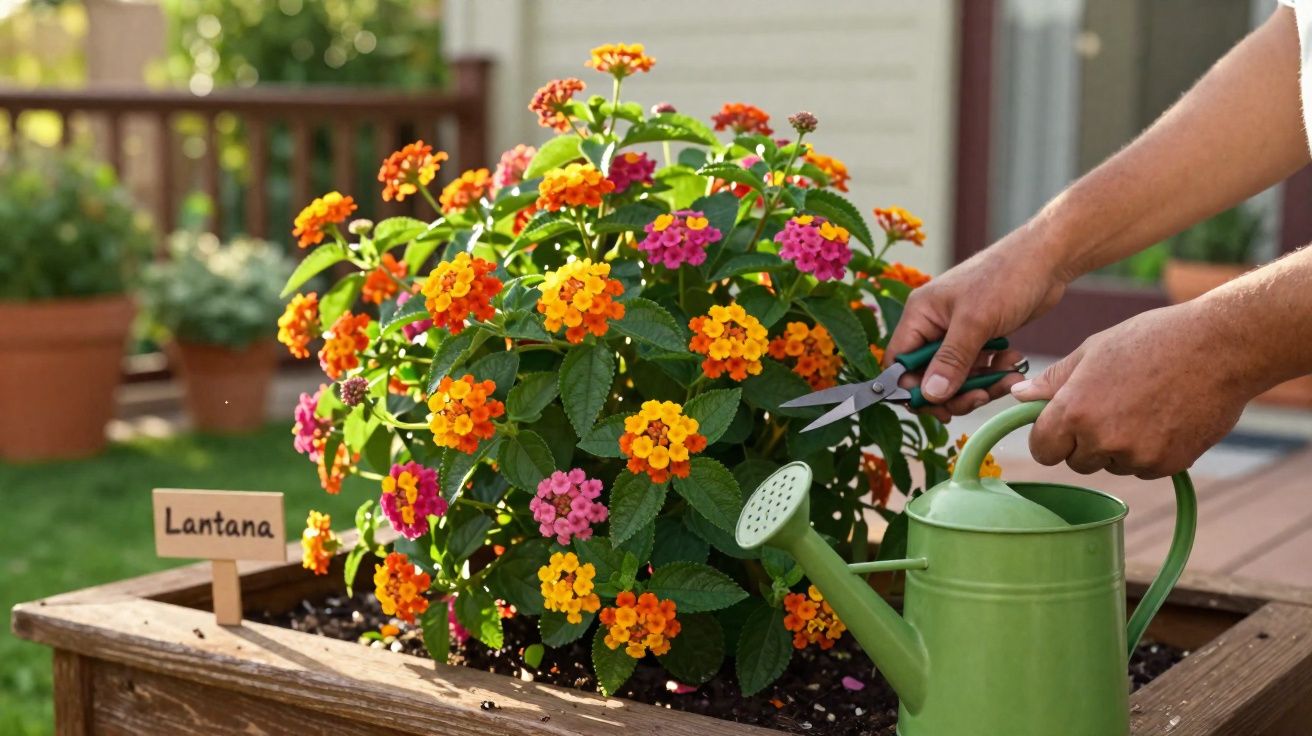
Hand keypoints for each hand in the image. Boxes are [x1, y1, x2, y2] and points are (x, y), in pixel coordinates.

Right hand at [885, 225, 1069, 420]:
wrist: (1047, 259)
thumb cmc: (1006, 277)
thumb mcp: (976, 322)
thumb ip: (951, 360)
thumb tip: (930, 395)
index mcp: (920, 315)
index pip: (899, 363)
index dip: (912, 389)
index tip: (938, 405)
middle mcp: (932, 325)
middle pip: (927, 375)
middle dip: (953, 392)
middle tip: (979, 397)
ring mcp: (956, 332)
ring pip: (955, 376)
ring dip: (979, 384)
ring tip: (1006, 379)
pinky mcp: (979, 337)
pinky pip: (977, 367)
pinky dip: (993, 373)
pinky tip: (1012, 365)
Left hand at [1011, 302, 1250, 477]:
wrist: (1220, 347)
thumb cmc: (1151, 340)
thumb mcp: (1093, 351)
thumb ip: (1053, 380)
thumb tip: (1019, 396)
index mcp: (1073, 410)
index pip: (1042, 450)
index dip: (1050, 438)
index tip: (1062, 426)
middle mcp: (1101, 439)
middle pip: (1076, 461)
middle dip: (1085, 442)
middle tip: (1111, 406)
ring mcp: (1136, 456)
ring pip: (1111, 465)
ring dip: (1118, 447)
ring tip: (1143, 405)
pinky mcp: (1167, 465)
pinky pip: (1144, 468)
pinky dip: (1150, 451)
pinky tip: (1165, 417)